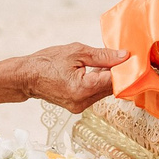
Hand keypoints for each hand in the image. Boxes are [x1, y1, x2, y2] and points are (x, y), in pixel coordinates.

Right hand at [13, 43, 127, 111]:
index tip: (131, 59)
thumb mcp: (76, 51)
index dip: (125, 69)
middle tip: (120, 58)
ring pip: (104, 92)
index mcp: (82, 88)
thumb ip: (103, 56)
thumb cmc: (47, 62)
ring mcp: (79, 107)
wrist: (26, 77)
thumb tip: (124, 56)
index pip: (114, 80)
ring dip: (107, 79)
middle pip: (111, 88)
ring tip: (104, 63)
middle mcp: (82, 102)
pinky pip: (95, 95)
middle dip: (117, 74)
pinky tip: (94, 72)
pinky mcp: (77, 107)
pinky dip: (98, 84)